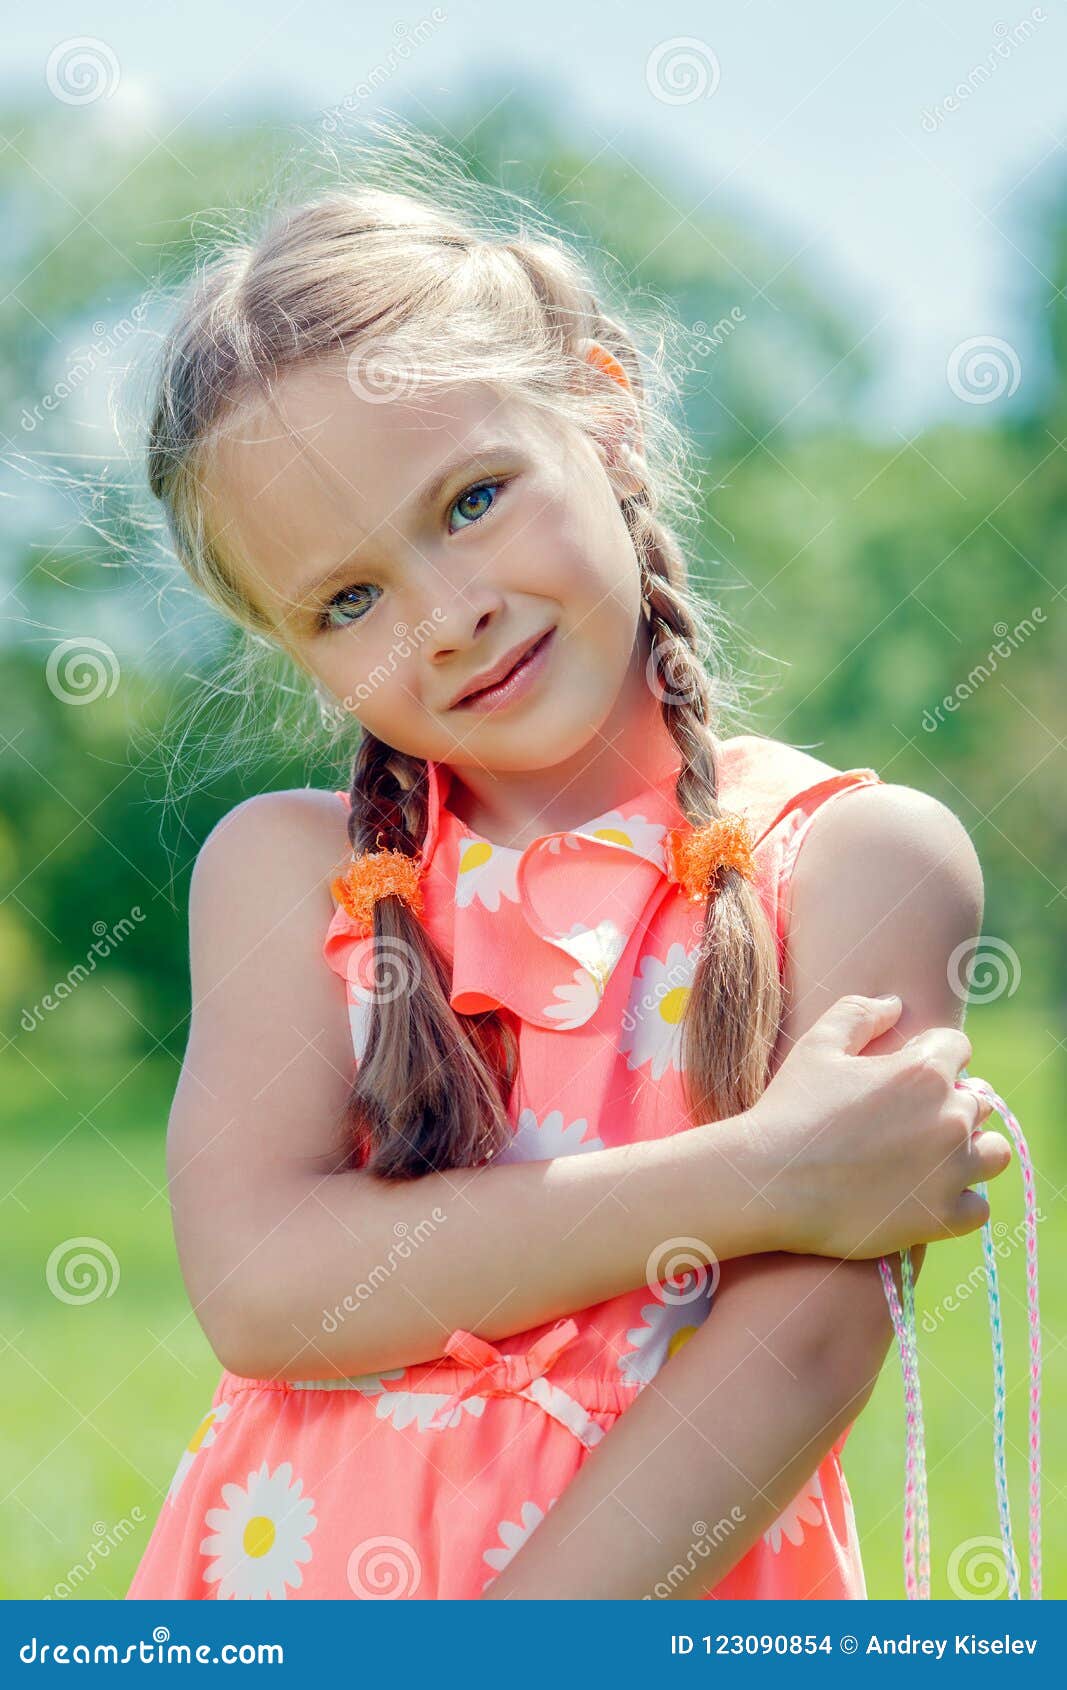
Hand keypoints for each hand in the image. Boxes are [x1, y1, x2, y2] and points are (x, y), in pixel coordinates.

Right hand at [742, 993, 1010, 1258]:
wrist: (768, 1182)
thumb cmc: (789, 1108)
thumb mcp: (818, 1046)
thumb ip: (859, 1014)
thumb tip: (894, 1004)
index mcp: (924, 1070)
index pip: (957, 1048)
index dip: (932, 1055)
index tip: (908, 1074)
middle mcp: (950, 1117)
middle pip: (979, 1100)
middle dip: (952, 1102)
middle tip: (912, 1120)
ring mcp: (951, 1171)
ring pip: (994, 1152)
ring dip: (971, 1150)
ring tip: (936, 1157)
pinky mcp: (942, 1216)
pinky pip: (979, 1207)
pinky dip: (959, 1200)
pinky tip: (927, 1194)